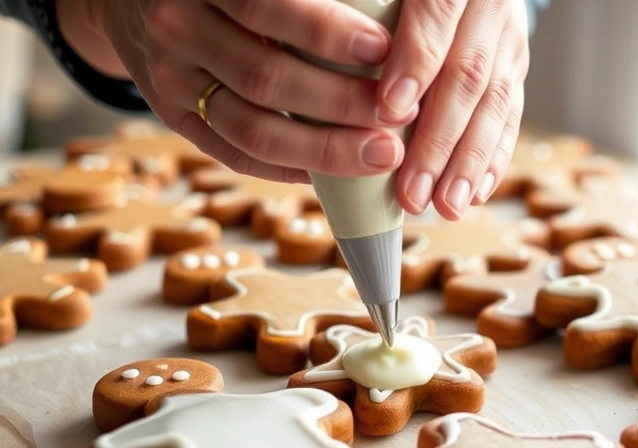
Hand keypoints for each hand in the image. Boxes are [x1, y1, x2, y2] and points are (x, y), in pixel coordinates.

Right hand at [61, 0, 416, 182]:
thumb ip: (297, 2)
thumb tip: (381, 37)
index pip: (267, 8)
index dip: (328, 34)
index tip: (384, 50)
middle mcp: (178, 29)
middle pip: (266, 78)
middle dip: (341, 102)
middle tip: (398, 114)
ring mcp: (169, 80)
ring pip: (253, 130)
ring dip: (325, 148)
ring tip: (380, 153)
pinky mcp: (172, 119)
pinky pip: (235, 155)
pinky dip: (289, 166)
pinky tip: (332, 171)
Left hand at [378, 0, 529, 219]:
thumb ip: (368, 19)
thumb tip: (344, 84)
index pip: (437, 13)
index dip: (416, 62)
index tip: (389, 108)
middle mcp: (489, 7)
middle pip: (467, 75)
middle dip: (438, 139)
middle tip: (412, 190)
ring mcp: (509, 40)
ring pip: (494, 104)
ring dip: (467, 163)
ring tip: (445, 206)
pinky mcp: (517, 68)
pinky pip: (510, 116)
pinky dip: (492, 159)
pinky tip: (475, 194)